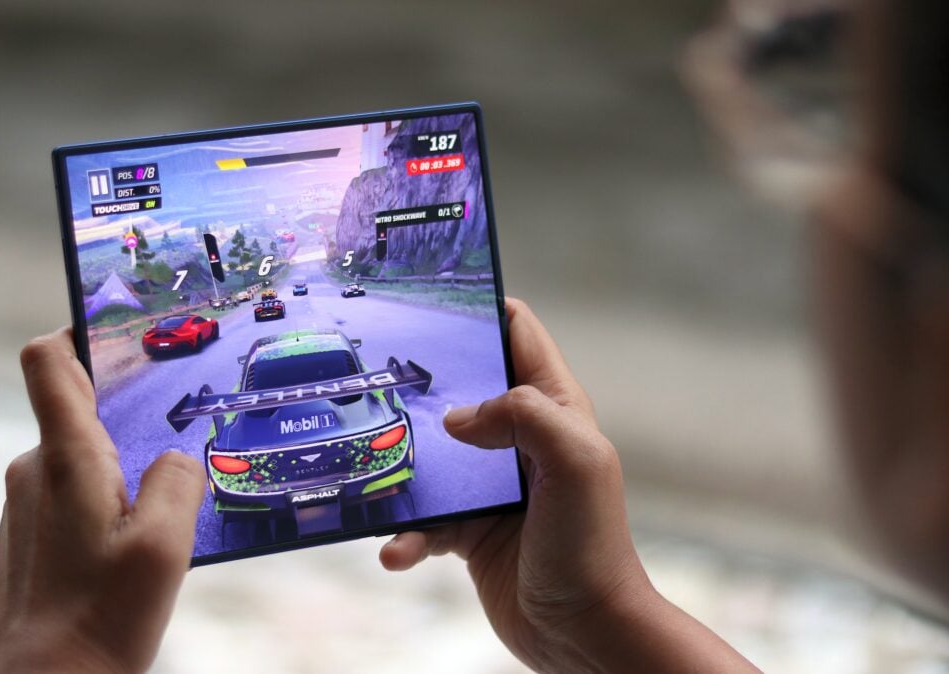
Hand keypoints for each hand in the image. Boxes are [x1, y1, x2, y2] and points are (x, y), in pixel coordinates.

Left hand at [0, 328, 206, 673]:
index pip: (48, 361)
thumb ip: (177, 483)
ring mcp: (23, 507)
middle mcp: (33, 472)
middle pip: (80, 415)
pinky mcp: (24, 539)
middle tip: (177, 446)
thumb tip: (174, 457)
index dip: (78, 331)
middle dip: (128, 425)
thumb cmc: (100, 622)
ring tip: (156, 522)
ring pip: (79, 463)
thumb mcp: (164, 548)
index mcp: (65, 459)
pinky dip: (102, 510)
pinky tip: (126, 555)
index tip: (118, 332)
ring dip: (119, 477)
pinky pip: (69, 500)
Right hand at [379, 299, 758, 672]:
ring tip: (372, 475)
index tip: (431, 299)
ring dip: (400, 467)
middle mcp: (519, 440)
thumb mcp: (574, 460)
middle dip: (419, 384)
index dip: (481, 308)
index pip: (517, 333)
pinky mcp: (468, 530)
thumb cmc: (590, 544)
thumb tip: (456, 417)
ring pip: (430, 456)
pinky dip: (405, 535)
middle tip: (373, 378)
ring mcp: (490, 486)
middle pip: (460, 389)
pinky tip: (396, 550)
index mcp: (553, 408)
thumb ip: (522, 415)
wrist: (582, 631)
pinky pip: (423, 522)